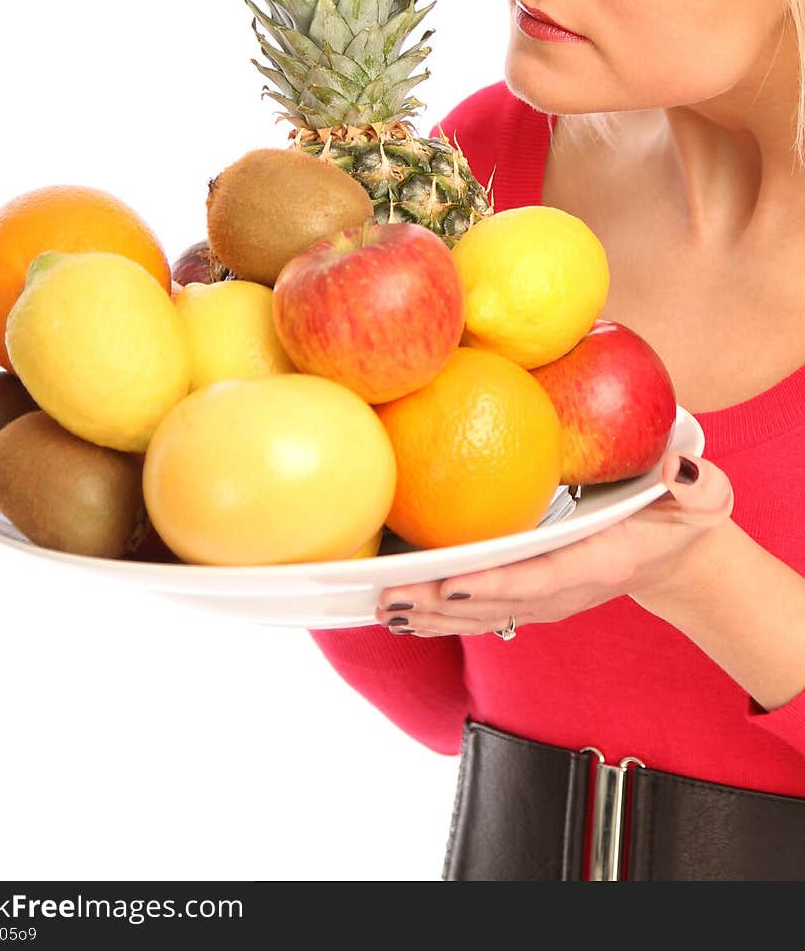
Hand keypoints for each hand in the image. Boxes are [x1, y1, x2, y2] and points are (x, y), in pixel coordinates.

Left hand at [374, 451, 733, 637]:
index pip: (543, 579)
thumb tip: (677, 469)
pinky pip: (476, 610)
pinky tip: (398, 606)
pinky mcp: (526, 597)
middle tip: (391, 595)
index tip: (454, 583)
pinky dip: (437, 611)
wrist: (672, 558)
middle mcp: (561, 591)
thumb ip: (698, 489)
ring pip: (478, 614)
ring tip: (382, 604)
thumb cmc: (678, 519)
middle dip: (441, 604)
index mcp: (597, 564)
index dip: (499, 585)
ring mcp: (541, 600)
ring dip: (429, 613)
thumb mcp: (703, 501)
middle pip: (495, 604)